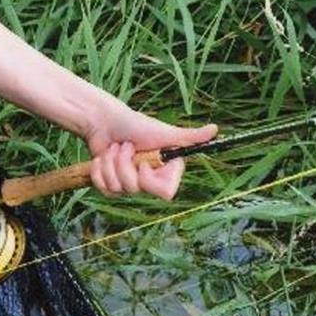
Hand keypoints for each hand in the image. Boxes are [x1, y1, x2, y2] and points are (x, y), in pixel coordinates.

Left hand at [83, 102, 217, 200]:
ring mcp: (128, 184)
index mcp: (164, 171)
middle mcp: (148, 180)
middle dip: (125, 164)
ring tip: (114, 147)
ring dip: (111, 162)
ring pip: (117, 188)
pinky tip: (102, 156)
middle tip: (125, 146)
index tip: (144, 163)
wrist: (104, 122)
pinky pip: (104, 189)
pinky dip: (99, 169)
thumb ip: (191, 135)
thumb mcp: (165, 132)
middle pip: (136, 189)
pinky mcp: (110, 184)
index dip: (150, 180)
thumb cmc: (135, 124)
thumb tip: (216, 130)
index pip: (164, 193)